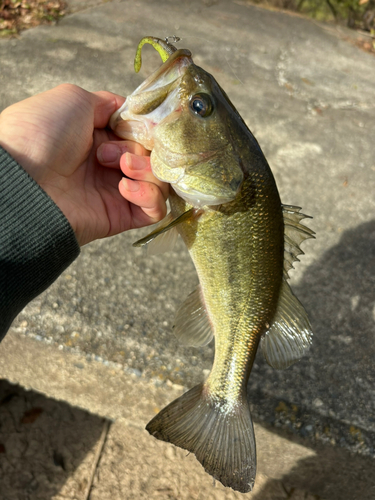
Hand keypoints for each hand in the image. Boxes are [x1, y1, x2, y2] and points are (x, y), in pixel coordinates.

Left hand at [0, 84, 167, 245]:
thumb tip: (132, 114)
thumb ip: (108, 103)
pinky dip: (149, 195)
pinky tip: (124, 188)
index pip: (141, 131)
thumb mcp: (73, 99)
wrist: (24, 180)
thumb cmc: (41, 135)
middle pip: (152, 154)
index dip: (148, 127)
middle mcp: (109, 164)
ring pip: (159, 180)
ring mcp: (116, 191)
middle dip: (140, 148)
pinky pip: (155, 209)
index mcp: (98, 136)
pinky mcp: (121, 216)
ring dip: (146, 169)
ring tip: (122, 168)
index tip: (144, 125)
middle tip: (110, 153)